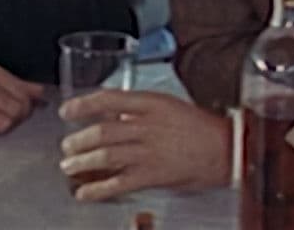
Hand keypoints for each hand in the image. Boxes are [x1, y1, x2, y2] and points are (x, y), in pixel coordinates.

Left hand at [59, 90, 231, 201]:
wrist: (227, 149)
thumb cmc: (200, 127)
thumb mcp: (168, 107)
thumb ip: (140, 111)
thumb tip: (114, 116)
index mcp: (151, 104)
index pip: (109, 99)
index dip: (83, 104)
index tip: (68, 110)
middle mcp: (148, 126)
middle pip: (102, 131)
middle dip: (78, 140)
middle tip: (66, 146)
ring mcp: (150, 151)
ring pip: (106, 155)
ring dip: (82, 162)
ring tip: (69, 167)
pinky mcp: (154, 175)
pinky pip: (119, 182)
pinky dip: (98, 189)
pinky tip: (85, 193)